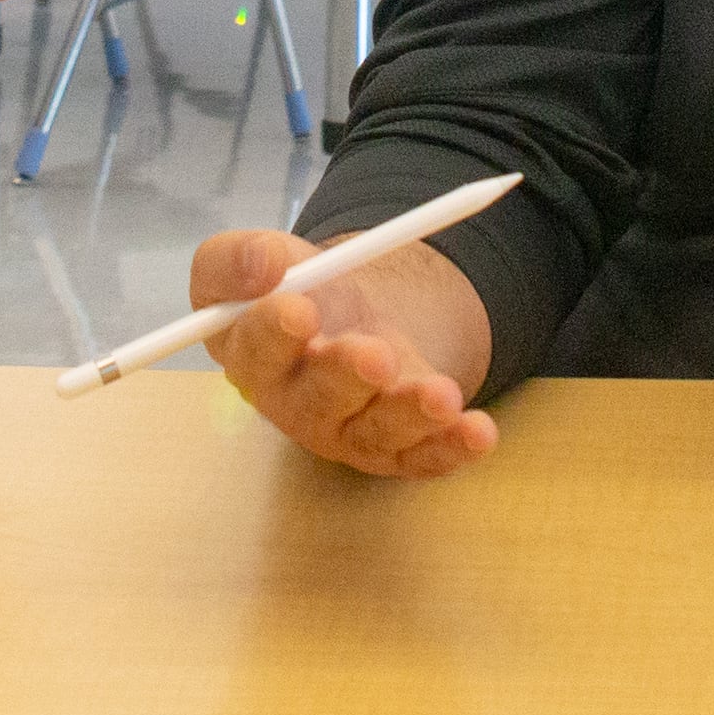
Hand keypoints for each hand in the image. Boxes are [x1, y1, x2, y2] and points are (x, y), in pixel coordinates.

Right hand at [194, 228, 497, 479]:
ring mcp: (349, 432)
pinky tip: (478, 430)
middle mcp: (298, 406)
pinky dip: (452, 446)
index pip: (257, 352)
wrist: (349, 314)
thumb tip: (264, 265)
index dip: (275, 333)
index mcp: (254, 358)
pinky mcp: (397, 449)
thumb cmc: (294, 289)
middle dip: (348, 378)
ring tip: (441, 395)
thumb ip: (235, 259)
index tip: (300, 307)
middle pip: (319, 402)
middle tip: (375, 355)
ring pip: (377, 432)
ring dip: (410, 415)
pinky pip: (424, 456)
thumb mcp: (261, 258)